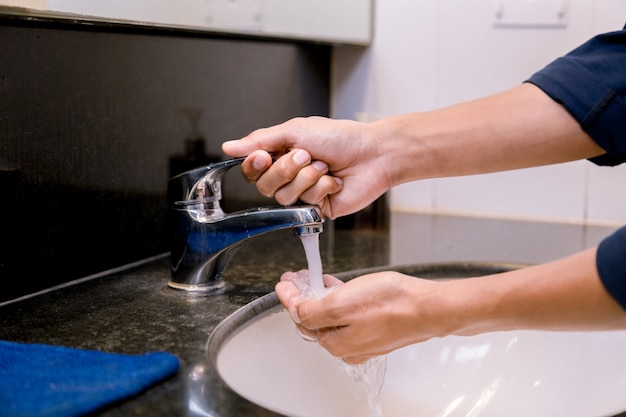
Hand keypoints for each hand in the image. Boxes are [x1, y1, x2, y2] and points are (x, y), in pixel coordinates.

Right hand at [222, 116, 391, 218]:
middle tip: (306, 155)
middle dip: (286, 169)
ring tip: (324, 166)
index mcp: (280, 155)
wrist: (372, 154)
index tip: (263, 156)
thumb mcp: (296, 130)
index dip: (254, 166)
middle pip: (265, 186)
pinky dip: (322, 187)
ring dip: (307, 177)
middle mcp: (289, 176)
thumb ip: (260, 140)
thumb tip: (229, 146)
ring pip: (285, 196)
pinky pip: (306, 202)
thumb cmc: (340, 137)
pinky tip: (334, 180)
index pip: (251, 169)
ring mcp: (303, 194)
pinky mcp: (317, 208)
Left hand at [275, 270, 442, 363]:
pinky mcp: (378, 331)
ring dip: (321, 299)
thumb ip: (313, 311)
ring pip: (333, 319)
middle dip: (303, 299)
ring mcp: (364, 340)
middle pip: (315, 321)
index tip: (284, 283)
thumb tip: (295, 311)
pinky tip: (342, 289)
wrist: (428, 308)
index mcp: (334, 342)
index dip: (289, 297)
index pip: (301, 318)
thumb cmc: (391, 304)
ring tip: (317, 281)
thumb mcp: (341, 303)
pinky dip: (340, 302)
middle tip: (296, 280)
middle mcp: (348, 347)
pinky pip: (351, 318)